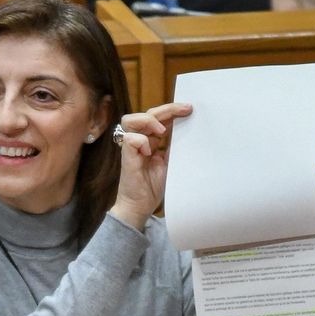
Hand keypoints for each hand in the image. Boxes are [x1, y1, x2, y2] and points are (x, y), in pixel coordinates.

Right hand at [108, 102, 192, 229]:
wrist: (140, 206)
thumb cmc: (153, 187)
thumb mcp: (170, 162)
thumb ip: (174, 146)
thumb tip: (189, 128)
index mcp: (149, 141)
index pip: (158, 117)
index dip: (172, 111)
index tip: (189, 109)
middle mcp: (139, 141)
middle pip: (146, 113)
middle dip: (166, 109)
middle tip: (184, 110)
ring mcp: (130, 148)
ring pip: (130, 119)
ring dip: (148, 121)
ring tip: (162, 131)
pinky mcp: (125, 156)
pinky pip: (131, 139)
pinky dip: (142, 142)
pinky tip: (150, 153)